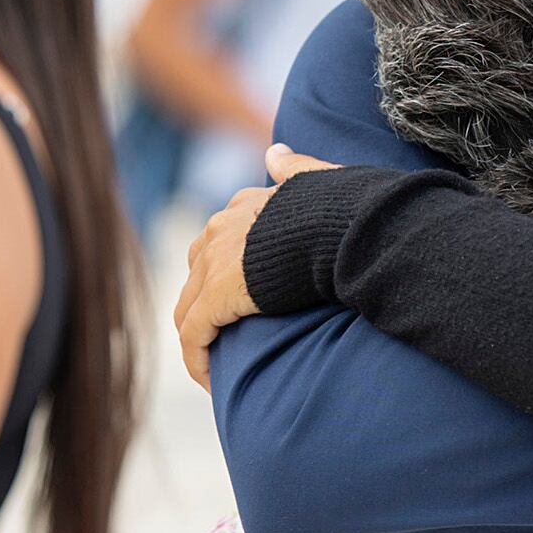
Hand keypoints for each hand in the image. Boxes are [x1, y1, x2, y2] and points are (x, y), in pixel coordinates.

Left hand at [174, 145, 337, 389]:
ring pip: (189, 308)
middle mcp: (220, 229)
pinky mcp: (216, 294)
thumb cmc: (343, 209)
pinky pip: (194, 334)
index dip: (222, 275)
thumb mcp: (317, 179)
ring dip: (198, 341)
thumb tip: (274, 151)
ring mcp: (214, 261)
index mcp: (244, 206)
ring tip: (214, 369)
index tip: (238, 305)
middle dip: (204, 311)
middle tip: (222, 343)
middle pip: (196, 276)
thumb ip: (294, 168)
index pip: (218, 243)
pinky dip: (198, 359)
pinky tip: (210, 381)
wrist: (344, 227)